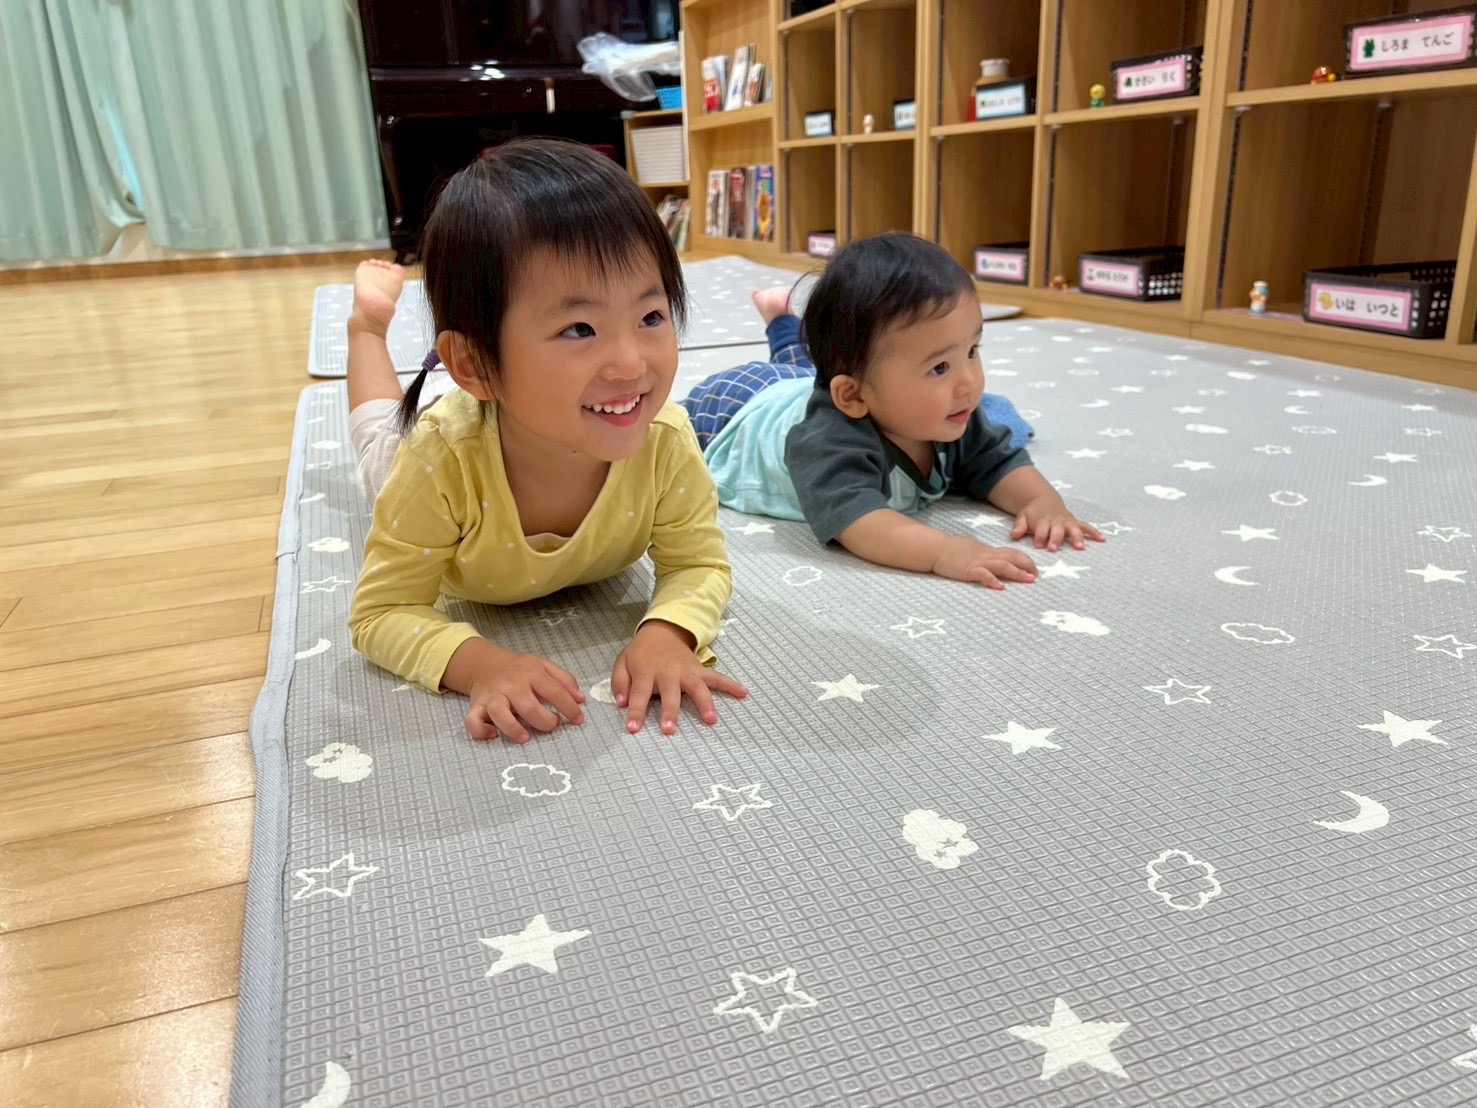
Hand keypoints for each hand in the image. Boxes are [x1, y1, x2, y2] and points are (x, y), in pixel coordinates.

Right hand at [463, 650, 585, 742]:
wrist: (485, 663)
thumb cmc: (519, 669)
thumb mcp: (544, 666)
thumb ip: (564, 680)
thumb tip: (581, 700)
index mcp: (532, 673)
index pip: (555, 691)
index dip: (570, 708)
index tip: (579, 720)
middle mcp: (512, 684)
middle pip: (527, 704)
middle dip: (544, 720)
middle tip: (551, 725)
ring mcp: (493, 695)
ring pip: (498, 712)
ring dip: (512, 728)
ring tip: (525, 737)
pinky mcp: (477, 705)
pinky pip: (472, 720)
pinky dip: (481, 730)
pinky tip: (493, 735)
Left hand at [611, 620, 747, 734]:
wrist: (662, 631)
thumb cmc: (641, 653)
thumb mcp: (622, 663)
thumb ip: (620, 683)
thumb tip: (622, 703)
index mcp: (647, 671)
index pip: (639, 694)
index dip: (636, 711)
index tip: (633, 729)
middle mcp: (668, 672)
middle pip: (670, 693)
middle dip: (670, 711)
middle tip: (670, 729)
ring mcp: (687, 671)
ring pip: (697, 688)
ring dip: (705, 703)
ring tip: (712, 719)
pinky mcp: (700, 670)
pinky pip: (717, 678)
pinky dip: (731, 685)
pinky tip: (744, 693)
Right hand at [932, 535, 1037, 588]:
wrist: (937, 548)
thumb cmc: (953, 550)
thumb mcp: (973, 549)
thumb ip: (985, 555)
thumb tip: (996, 559)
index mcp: (988, 551)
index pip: (1012, 553)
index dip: (1026, 560)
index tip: (1035, 569)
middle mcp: (987, 555)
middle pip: (1012, 557)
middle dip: (1027, 566)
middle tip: (1037, 576)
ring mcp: (978, 562)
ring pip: (1002, 565)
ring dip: (1017, 573)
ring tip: (1028, 580)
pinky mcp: (968, 570)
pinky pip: (982, 574)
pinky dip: (992, 580)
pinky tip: (1000, 587)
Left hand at [1010, 494, 1104, 552]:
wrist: (1043, 500)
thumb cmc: (1032, 514)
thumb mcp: (1022, 517)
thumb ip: (1019, 526)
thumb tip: (1013, 535)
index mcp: (1042, 520)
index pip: (1041, 528)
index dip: (1040, 536)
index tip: (1038, 545)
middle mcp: (1056, 521)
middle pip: (1057, 530)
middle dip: (1056, 539)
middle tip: (1054, 549)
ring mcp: (1067, 522)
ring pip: (1073, 529)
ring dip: (1077, 537)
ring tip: (1080, 547)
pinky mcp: (1075, 523)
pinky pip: (1086, 527)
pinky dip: (1094, 532)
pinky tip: (1102, 539)